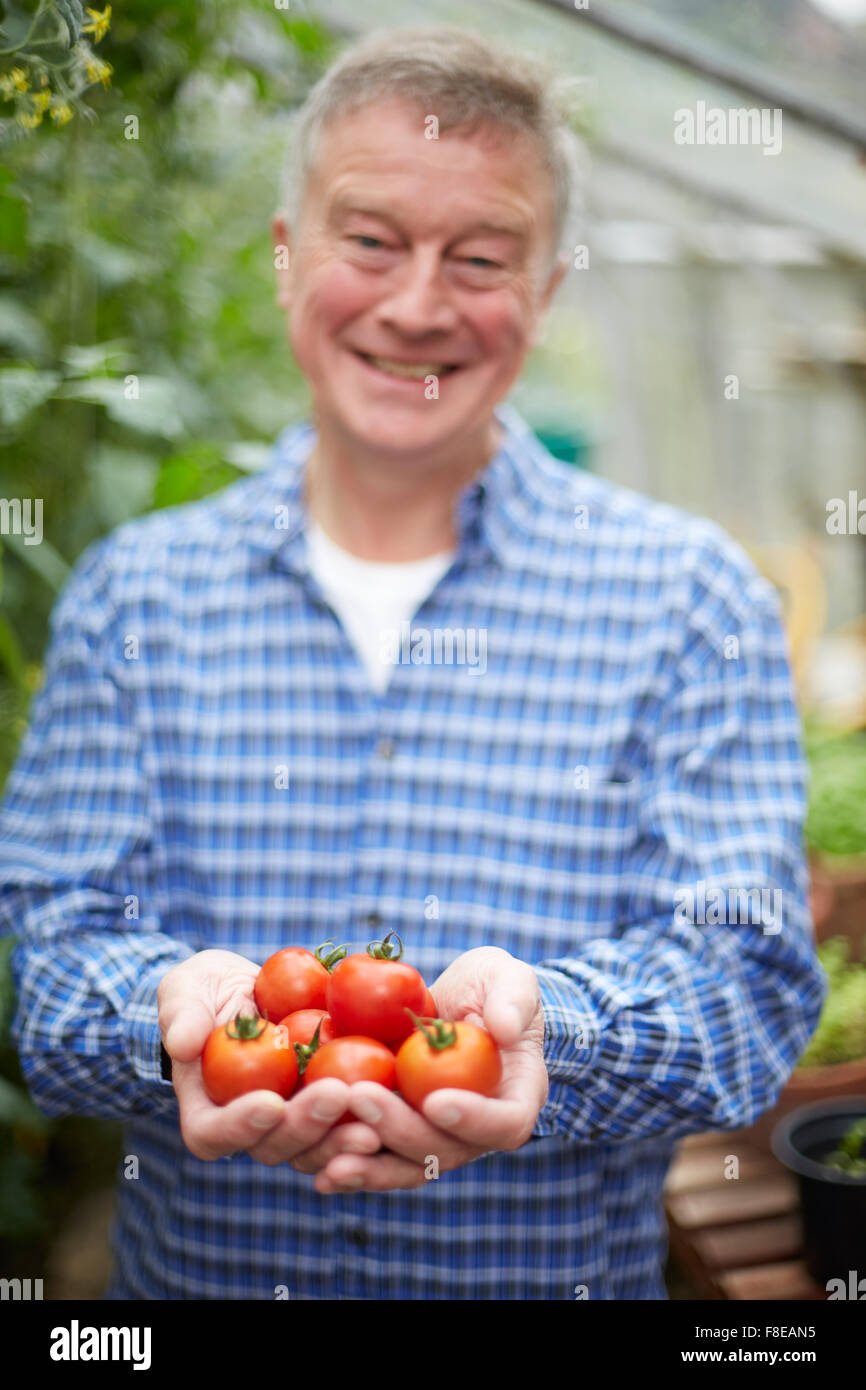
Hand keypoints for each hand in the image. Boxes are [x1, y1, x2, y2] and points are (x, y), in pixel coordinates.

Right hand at [158, 949, 381, 1167]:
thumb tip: (183, 1044)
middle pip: (275, 1146)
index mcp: (207, 1112)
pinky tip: (398, 1102)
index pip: (214, 1135)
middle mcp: (252, 1130)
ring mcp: (293, 1124)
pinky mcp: (329, 1109)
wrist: (250, 990)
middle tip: (337, 1095)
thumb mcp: (185, 991)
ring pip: (318, 1148)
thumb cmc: (206, 992)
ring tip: (377, 1116)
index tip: (270, 1102)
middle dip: (308, 1126)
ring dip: (345, 1136)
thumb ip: (181, 1014)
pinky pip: (349, 1125)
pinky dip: (372, 1118)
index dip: (240, 1127)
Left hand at [301, 946, 547, 1192]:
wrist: (456, 1002)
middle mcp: (477, 1130)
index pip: (505, 1123)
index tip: (435, 1100)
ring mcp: (436, 1138)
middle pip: (445, 1150)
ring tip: (331, 1159)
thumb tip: (504, 1029)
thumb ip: (512, 999)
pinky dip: (349, 1166)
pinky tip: (315, 1168)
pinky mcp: (399, 1134)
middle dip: (400, 1129)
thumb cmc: (491, 986)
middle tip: (360, 1096)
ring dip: (369, 1166)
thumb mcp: (508, 978)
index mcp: (516, 1097)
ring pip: (406, 1167)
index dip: (473, 1119)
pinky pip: (377, 1159)